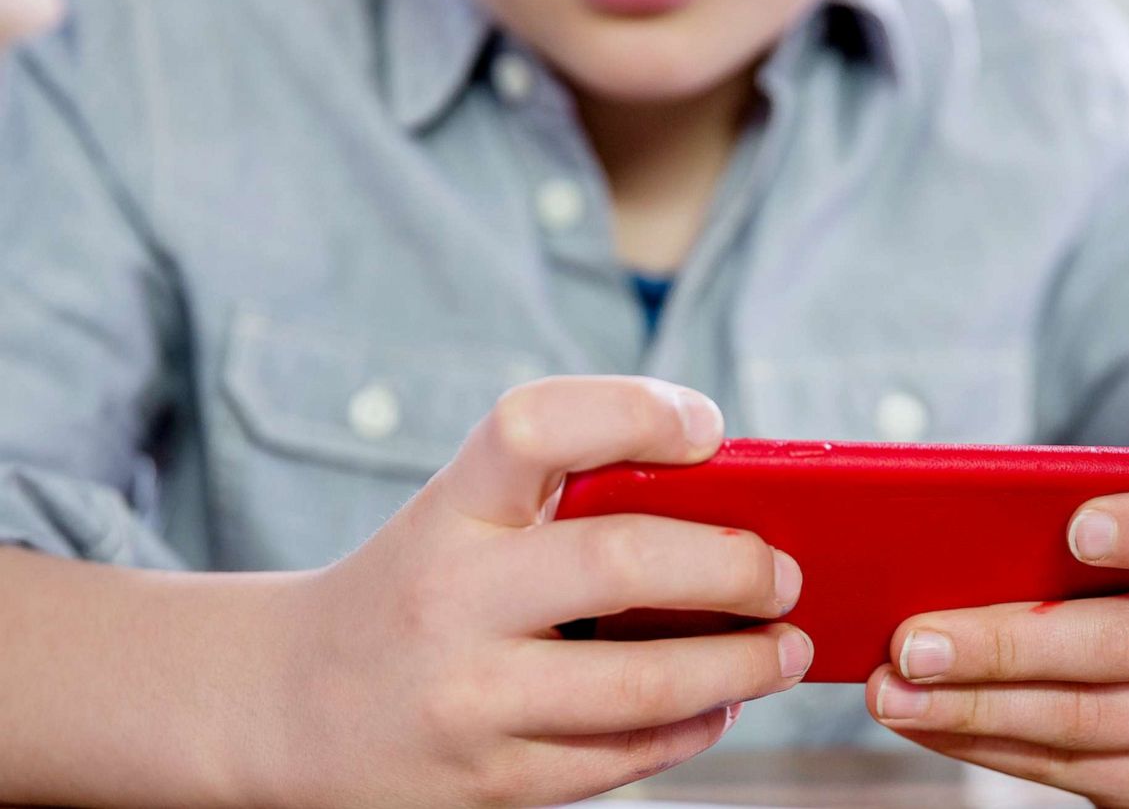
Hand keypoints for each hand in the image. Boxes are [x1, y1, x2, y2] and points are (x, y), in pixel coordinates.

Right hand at [255, 377, 812, 807]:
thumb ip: (565, 499)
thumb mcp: (459, 518)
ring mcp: (468, 700)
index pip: (538, 426)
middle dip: (735, 566)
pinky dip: (694, 730)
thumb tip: (729, 505)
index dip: (637, 411)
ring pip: (642, 686)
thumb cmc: (413, 589)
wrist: (287, 705)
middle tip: (785, 574)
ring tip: (785, 651)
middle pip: (622, 561)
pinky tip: (720, 706)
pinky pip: (622, 760)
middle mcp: (449, 598)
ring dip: (742, 667)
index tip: (708, 429)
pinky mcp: (489, 782)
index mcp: (448, 510)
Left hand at [866, 480, 1128, 808]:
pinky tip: (925, 721)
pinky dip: (981, 744)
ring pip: (1082, 720)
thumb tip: (935, 533)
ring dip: (971, 710)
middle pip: (1119, 642)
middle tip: (912, 642)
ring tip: (894, 692)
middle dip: (1002, 646)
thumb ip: (1064, 520)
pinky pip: (1065, 768)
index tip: (1077, 528)